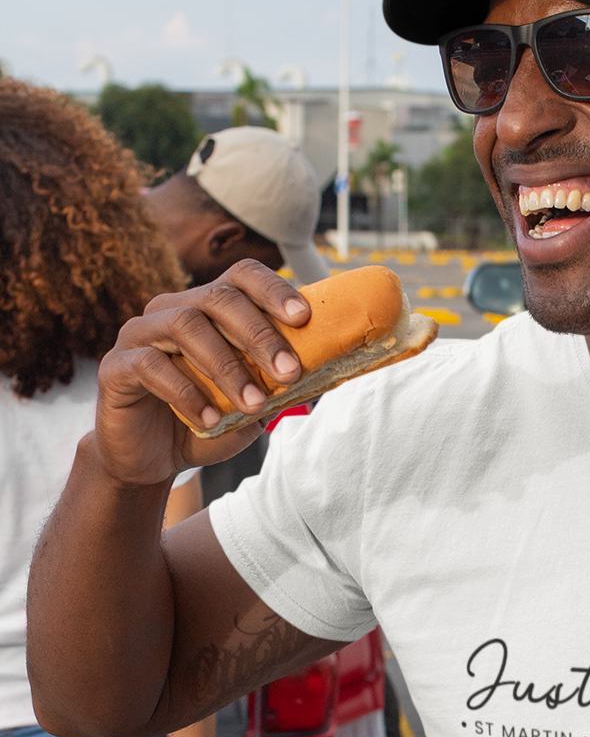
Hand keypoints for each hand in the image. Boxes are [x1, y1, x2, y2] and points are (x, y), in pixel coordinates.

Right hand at [94, 261, 310, 485]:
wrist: (152, 460)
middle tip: (290, 372)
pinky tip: (210, 420)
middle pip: (217, 297)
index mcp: (207, 308)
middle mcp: (172, 310)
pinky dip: (187, 394)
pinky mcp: (116, 366)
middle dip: (259, 334)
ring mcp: (140, 334)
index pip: (241, 277)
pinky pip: (151, 367)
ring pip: (185, 326)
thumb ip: (277, 384)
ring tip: (253, 405)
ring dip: (226, 367)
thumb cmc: (206, 422)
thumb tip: (326, 368)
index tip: (304, 318)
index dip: (273, 289)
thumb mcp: (251, 404)